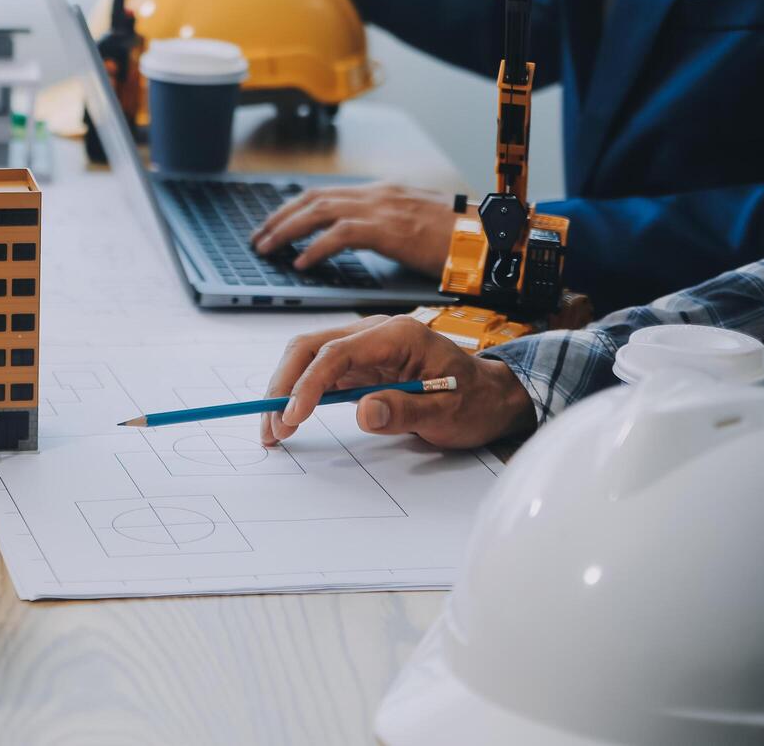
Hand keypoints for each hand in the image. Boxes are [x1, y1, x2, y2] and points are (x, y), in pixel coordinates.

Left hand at [252, 182, 456, 277]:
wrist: (491, 237)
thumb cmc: (460, 239)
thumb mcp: (414, 227)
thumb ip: (385, 228)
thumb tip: (358, 239)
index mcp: (382, 193)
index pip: (325, 194)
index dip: (294, 208)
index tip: (273, 223)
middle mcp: (377, 194)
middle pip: (312, 198)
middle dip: (280, 217)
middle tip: (258, 238)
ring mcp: (383, 208)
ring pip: (319, 211)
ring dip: (287, 230)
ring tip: (267, 249)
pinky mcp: (389, 228)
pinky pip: (340, 234)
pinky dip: (315, 248)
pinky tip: (301, 263)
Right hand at [261, 316, 535, 448]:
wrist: (493, 397)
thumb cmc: (476, 401)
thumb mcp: (449, 412)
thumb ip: (405, 410)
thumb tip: (363, 411)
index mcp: (398, 335)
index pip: (336, 352)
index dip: (308, 384)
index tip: (292, 418)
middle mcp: (375, 333)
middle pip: (310, 346)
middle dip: (283, 385)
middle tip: (271, 427)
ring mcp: (365, 347)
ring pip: (308, 357)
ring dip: (285, 390)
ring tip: (273, 429)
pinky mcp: (360, 365)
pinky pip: (319, 372)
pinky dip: (299, 394)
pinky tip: (288, 417)